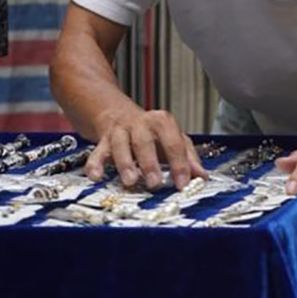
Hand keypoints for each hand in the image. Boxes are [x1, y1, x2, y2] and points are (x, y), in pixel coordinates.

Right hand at [85, 109, 206, 190]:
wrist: (119, 114)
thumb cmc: (152, 133)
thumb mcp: (173, 139)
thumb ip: (188, 157)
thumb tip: (202, 177)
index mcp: (162, 123)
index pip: (174, 143)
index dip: (179, 164)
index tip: (182, 183)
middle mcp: (140, 124)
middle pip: (145, 142)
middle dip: (150, 162)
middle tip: (155, 183)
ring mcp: (120, 131)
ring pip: (120, 145)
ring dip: (125, 163)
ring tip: (130, 181)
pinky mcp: (103, 140)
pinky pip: (97, 152)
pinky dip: (95, 164)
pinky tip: (97, 177)